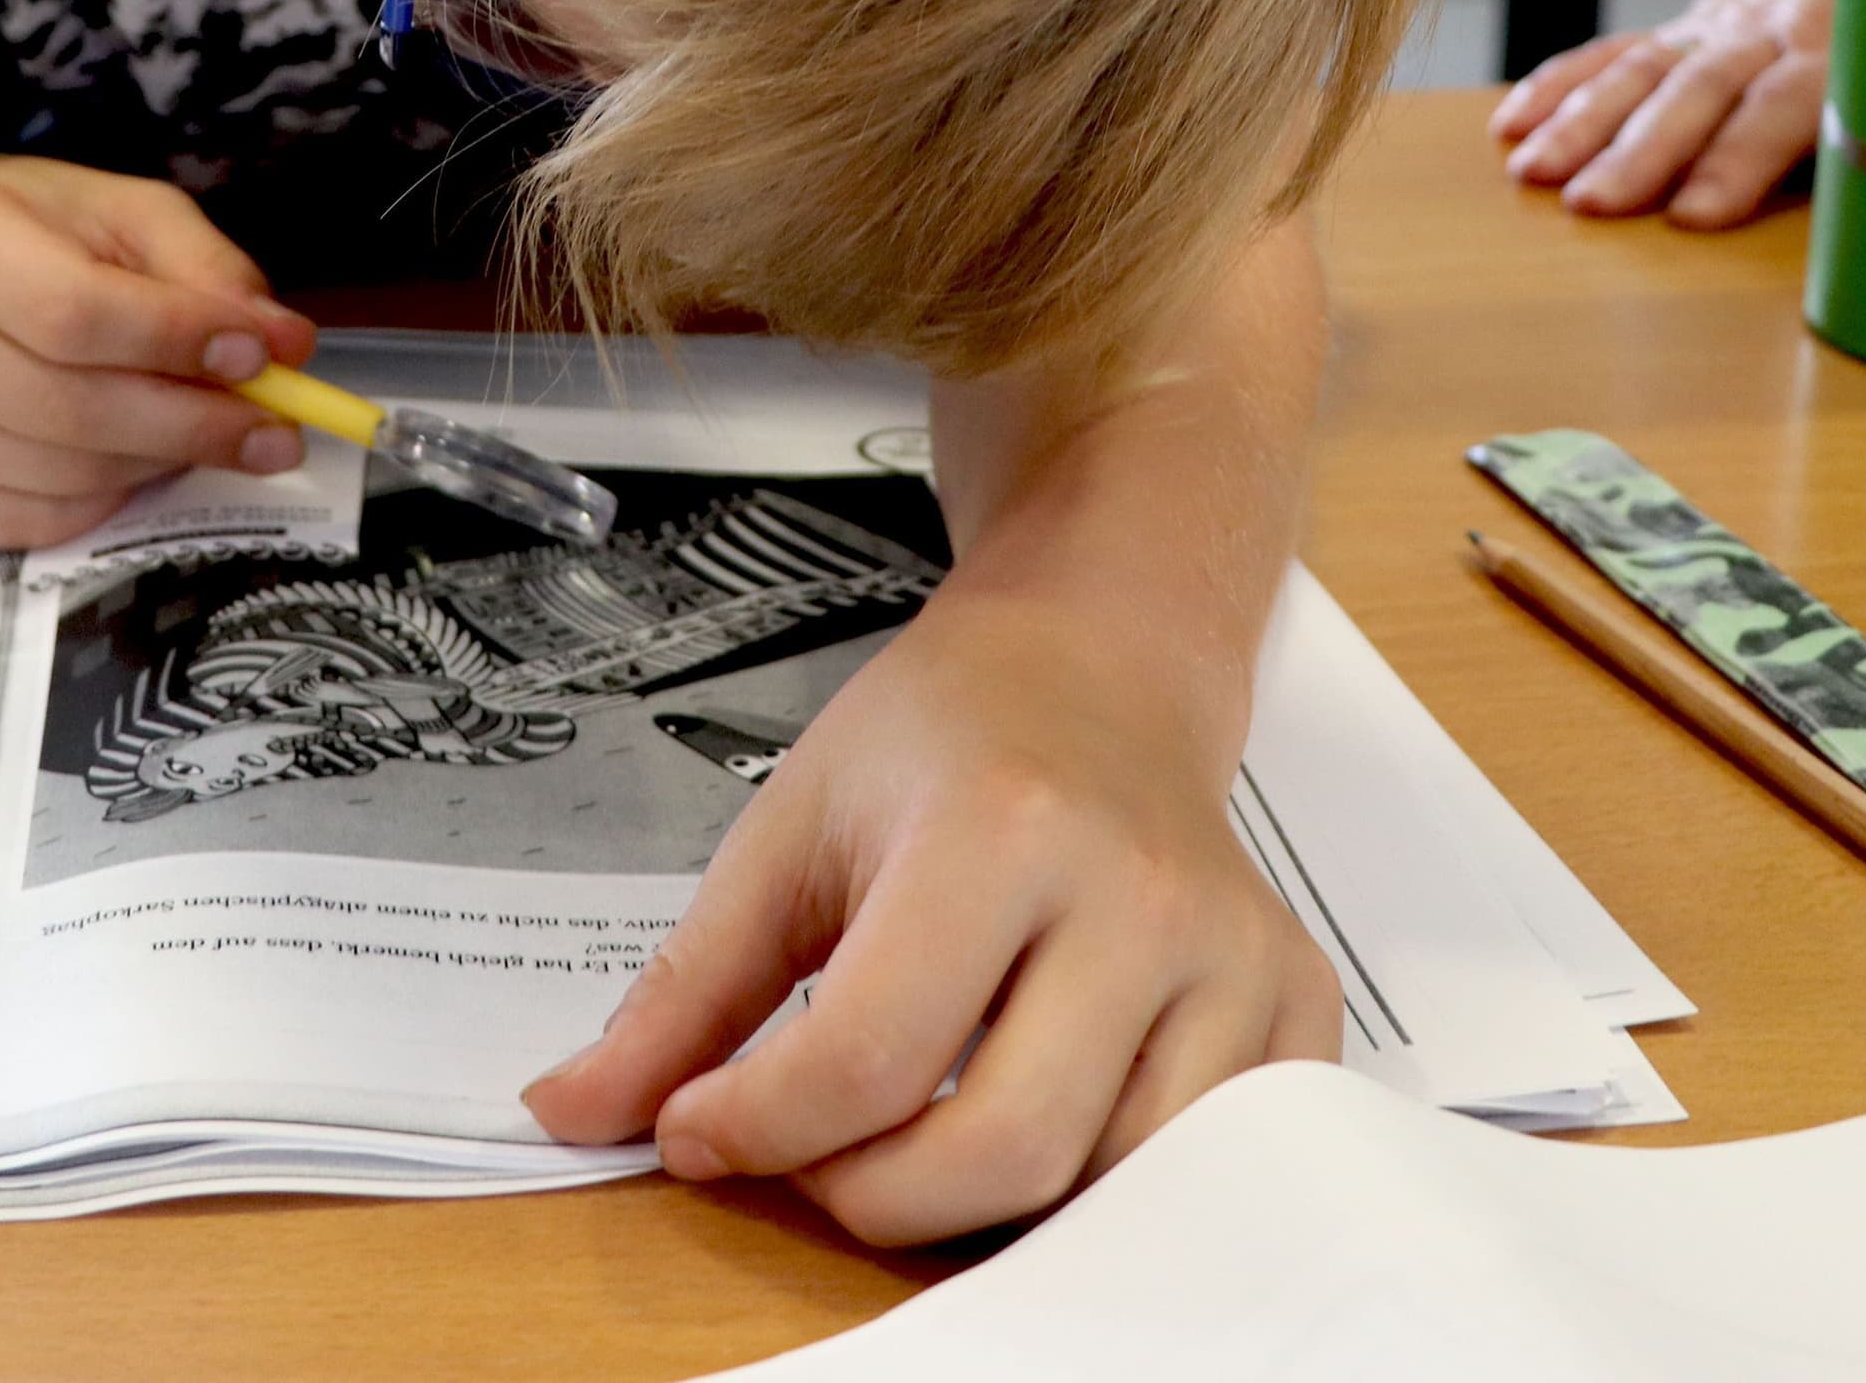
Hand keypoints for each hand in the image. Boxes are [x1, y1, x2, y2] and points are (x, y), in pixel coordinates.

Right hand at [0, 157, 318, 549]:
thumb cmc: (35, 234)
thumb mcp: (125, 215)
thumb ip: (208, 269)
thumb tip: (284, 345)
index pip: (73, 313)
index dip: (177, 343)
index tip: (263, 356)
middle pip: (69, 409)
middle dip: (193, 425)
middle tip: (278, 430)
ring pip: (61, 475)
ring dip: (157, 463)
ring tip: (201, 431)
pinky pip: (33, 523)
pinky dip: (105, 501)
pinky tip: (128, 461)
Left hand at [521, 586, 1338, 1245]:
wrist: (1100, 665)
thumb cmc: (945, 737)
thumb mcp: (788, 828)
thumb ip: (686, 986)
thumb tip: (572, 1111)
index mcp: (1000, 829)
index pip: (869, 1058)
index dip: (756, 1129)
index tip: (702, 1128)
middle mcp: (1138, 894)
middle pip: (998, 1152)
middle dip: (866, 1194)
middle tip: (810, 1153)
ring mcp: (1234, 954)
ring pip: (1102, 1183)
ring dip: (983, 1200)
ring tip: (914, 1132)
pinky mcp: (1293, 999)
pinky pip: (1198, 1166)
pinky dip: (1101, 1183)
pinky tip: (1031, 1120)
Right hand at [1491, 0, 1841, 226]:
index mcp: (1844, 49)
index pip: (1784, 104)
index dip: (1739, 158)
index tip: (1692, 215)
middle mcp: (1773, 28)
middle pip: (1699, 87)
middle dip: (1639, 148)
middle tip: (1591, 205)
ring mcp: (1722, 22)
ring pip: (1644, 66)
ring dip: (1582, 122)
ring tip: (1531, 173)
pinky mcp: (1685, 24)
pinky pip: (1615, 51)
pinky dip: (1560, 86)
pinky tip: (1512, 126)